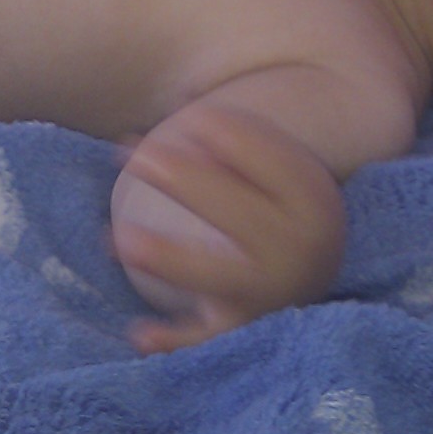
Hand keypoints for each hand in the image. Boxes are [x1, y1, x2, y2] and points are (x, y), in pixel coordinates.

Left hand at [111, 105, 346, 353]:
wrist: (312, 270)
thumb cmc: (275, 200)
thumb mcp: (273, 162)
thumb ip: (232, 132)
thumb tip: (181, 93)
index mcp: (311, 200)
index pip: (270, 159)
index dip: (225, 132)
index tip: (185, 113)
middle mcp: (298, 251)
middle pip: (239, 213)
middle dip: (186, 183)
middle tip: (137, 157)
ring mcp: (269, 295)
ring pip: (219, 277)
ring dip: (170, 258)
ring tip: (120, 238)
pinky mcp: (240, 329)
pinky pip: (205, 341)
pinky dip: (174, 341)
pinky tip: (138, 333)